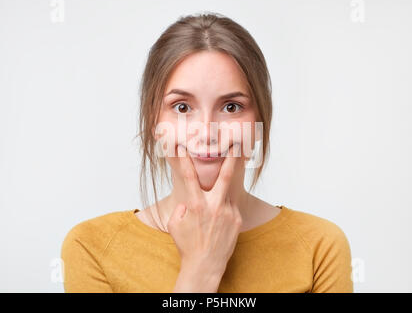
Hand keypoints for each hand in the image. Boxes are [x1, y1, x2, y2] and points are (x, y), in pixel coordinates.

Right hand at [167, 143, 242, 276]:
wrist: (205, 265)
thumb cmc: (187, 245)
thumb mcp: (174, 225)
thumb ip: (181, 208)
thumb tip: (187, 201)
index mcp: (196, 205)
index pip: (189, 177)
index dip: (184, 160)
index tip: (182, 147)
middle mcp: (214, 206)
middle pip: (225, 177)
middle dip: (231, 159)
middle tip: (237, 145)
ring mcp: (228, 212)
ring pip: (231, 189)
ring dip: (233, 178)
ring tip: (237, 164)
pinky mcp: (237, 220)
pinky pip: (231, 206)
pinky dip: (226, 206)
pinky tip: (221, 215)